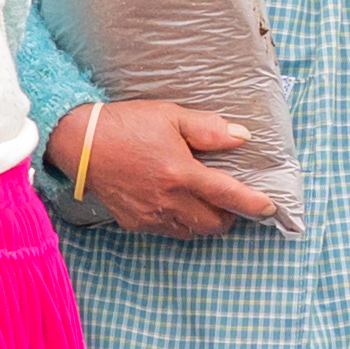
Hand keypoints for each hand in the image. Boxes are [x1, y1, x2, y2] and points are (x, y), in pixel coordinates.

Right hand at [63, 100, 279, 237]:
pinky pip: (167, 230)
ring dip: (204, 222)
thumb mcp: (170, 116)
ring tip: (205, 204)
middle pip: (213, 224)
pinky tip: (176, 205)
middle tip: (231, 203)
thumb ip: (208, 129)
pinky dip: (179, 222)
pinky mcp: (134, 223)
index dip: (253, 204)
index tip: (270, 208)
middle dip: (229, 218)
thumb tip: (241, 138)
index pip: (228, 196)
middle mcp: (168, 201)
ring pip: (191, 232)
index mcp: (181, 174)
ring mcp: (150, 215)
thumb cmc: (126, 125)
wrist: (79, 143)